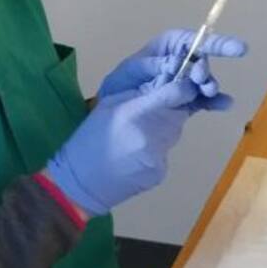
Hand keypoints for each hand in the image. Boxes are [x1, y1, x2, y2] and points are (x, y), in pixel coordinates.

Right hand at [46, 79, 198, 216]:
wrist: (81, 182)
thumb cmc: (89, 139)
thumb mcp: (107, 105)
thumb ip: (138, 95)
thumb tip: (163, 85)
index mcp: (135, 113)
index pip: (177, 93)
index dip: (185, 87)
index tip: (182, 86)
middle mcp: (152, 135)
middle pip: (179, 114)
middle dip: (173, 108)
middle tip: (152, 112)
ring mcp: (158, 156)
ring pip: (174, 133)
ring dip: (164, 128)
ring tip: (139, 135)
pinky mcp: (159, 173)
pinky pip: (165, 153)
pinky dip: (156, 150)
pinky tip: (136, 155)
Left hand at [97, 29, 245, 111]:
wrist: (108, 120)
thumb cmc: (116, 90)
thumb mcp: (128, 76)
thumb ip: (152, 69)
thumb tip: (176, 64)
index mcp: (161, 51)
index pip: (187, 41)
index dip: (209, 41)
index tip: (232, 48)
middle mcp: (175, 65)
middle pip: (198, 61)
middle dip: (204, 68)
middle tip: (201, 78)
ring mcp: (180, 85)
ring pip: (201, 81)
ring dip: (209, 85)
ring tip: (210, 92)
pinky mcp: (184, 104)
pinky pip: (201, 100)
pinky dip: (213, 102)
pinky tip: (224, 104)